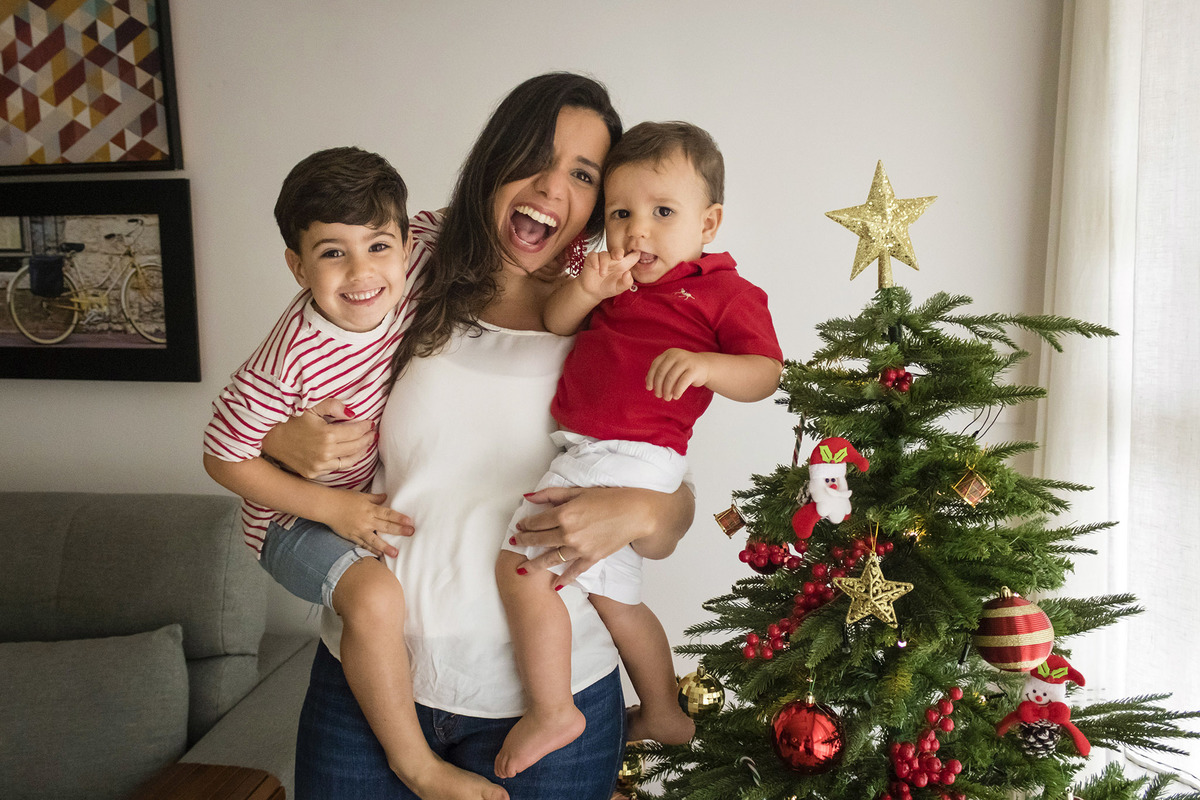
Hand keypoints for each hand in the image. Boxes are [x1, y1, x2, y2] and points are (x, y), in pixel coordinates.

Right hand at [261, 398, 373, 478]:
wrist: (269, 438)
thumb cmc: (290, 420)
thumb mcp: (310, 407)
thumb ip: (332, 406)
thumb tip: (352, 412)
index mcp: (327, 435)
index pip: (356, 432)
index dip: (366, 427)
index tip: (370, 423)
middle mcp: (325, 453)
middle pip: (356, 447)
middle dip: (367, 439)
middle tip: (372, 433)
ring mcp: (319, 466)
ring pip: (349, 461)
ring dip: (360, 452)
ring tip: (366, 444)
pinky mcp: (313, 473)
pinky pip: (336, 468)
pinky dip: (346, 461)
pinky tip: (350, 454)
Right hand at [324, 490, 412, 557]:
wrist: (327, 506)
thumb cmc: (344, 498)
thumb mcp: (361, 495)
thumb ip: (375, 498)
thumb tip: (386, 497)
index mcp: (370, 509)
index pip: (388, 514)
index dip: (399, 518)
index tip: (410, 521)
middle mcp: (366, 520)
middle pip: (385, 526)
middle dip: (399, 530)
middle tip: (411, 533)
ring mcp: (359, 530)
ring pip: (374, 540)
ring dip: (385, 547)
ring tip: (395, 553)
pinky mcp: (351, 537)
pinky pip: (362, 545)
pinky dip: (370, 550)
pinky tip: (378, 556)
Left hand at [509, 484, 691, 586]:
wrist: (636, 513)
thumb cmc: (609, 498)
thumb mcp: (578, 491)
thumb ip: (551, 494)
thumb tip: (528, 497)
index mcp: (564, 513)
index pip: (536, 522)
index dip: (525, 524)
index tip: (519, 527)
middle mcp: (568, 533)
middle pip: (539, 540)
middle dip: (524, 543)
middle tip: (514, 545)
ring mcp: (579, 548)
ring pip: (550, 559)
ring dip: (534, 564)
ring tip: (522, 569)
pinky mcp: (591, 558)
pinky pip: (573, 572)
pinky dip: (564, 579)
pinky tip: (554, 585)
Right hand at [578, 250, 636, 299]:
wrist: (593, 292)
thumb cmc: (608, 288)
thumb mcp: (619, 288)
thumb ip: (626, 283)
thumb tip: (628, 273)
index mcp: (623, 265)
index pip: (632, 256)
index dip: (636, 253)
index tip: (637, 253)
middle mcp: (613, 260)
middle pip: (618, 251)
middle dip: (618, 252)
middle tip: (619, 258)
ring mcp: (602, 258)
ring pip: (604, 254)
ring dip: (604, 263)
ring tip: (602, 274)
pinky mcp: (592, 259)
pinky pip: (593, 255)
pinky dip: (595, 260)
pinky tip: (596, 268)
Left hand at [646, 349, 711, 400]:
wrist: (705, 366)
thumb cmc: (684, 369)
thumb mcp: (671, 368)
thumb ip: (660, 373)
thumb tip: (647, 382)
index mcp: (669, 353)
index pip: (655, 365)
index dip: (651, 378)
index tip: (649, 388)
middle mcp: (676, 355)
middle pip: (662, 372)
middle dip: (658, 386)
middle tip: (659, 396)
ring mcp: (686, 361)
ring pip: (671, 378)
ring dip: (667, 390)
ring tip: (667, 398)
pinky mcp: (694, 369)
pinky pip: (682, 382)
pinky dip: (677, 391)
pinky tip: (676, 397)